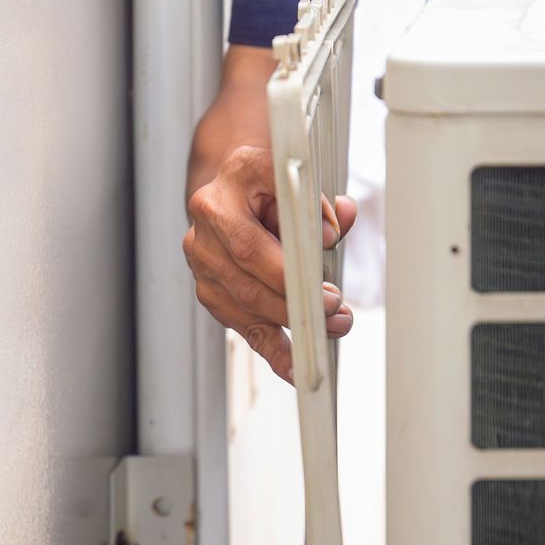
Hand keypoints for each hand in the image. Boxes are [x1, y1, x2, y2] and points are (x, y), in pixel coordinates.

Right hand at [183, 145, 355, 383]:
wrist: (231, 199)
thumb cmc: (271, 192)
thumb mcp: (299, 184)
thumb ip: (322, 202)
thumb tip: (341, 218)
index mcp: (234, 176)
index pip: (264, 192)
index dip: (295, 221)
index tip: (329, 240)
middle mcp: (209, 216)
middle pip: (248, 257)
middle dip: (294, 285)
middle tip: (334, 302)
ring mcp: (204, 258)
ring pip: (245, 298)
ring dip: (292, 319)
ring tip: (333, 326)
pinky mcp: (211, 293)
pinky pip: (243, 327)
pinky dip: (273, 351)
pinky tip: (296, 369)